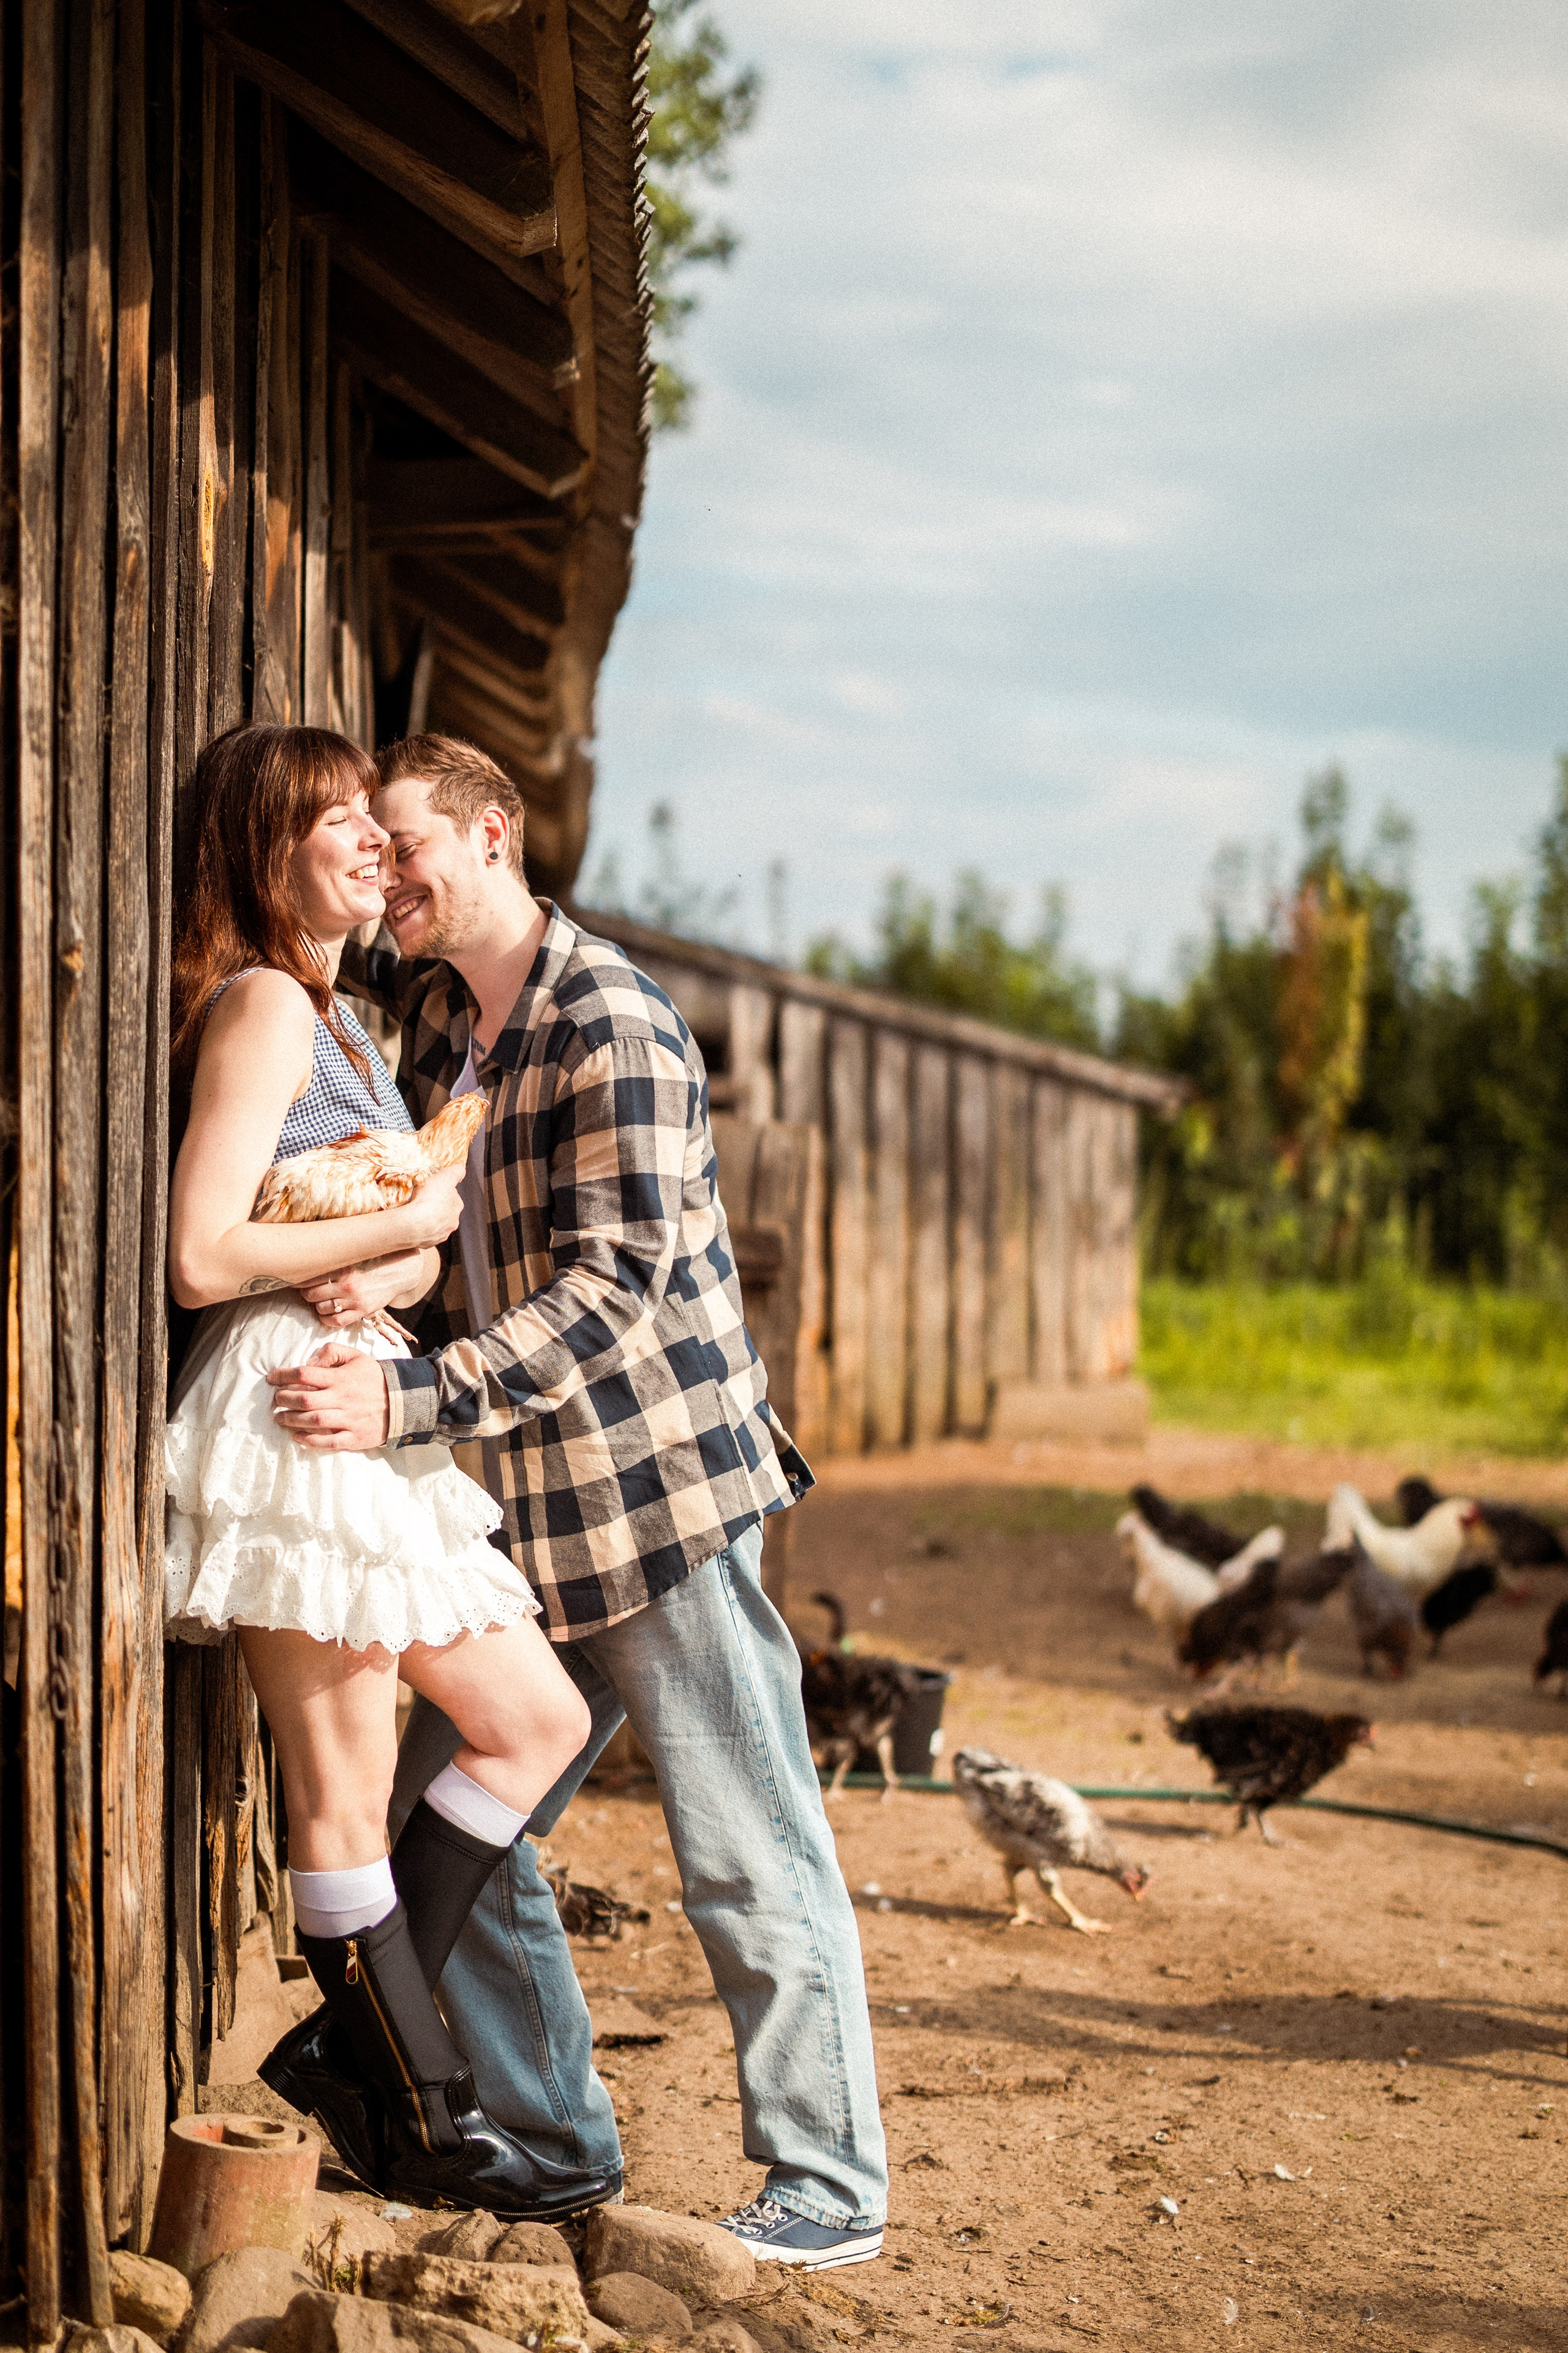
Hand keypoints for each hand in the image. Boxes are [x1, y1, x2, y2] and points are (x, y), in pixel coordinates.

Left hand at [267, 1343, 390, 1450]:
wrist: (403, 1400)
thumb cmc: (374, 1378)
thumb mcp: (357, 1357)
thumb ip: (332, 1352)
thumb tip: (310, 1360)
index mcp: (341, 1378)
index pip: (305, 1374)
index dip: (284, 1376)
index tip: (271, 1378)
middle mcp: (342, 1398)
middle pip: (305, 1400)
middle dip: (284, 1400)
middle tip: (276, 1400)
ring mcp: (348, 1419)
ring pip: (314, 1421)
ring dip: (292, 1420)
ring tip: (279, 1418)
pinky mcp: (353, 1436)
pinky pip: (329, 1441)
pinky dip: (310, 1441)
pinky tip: (297, 1437)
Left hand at [299, 1250, 426, 1328]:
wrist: (399, 1272)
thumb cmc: (373, 1263)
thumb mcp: (354, 1257)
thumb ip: (335, 1261)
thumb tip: (310, 1259)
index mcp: (344, 1269)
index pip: (311, 1277)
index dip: (299, 1281)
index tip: (294, 1279)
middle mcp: (348, 1286)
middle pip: (312, 1295)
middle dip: (307, 1294)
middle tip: (307, 1292)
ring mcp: (355, 1300)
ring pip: (322, 1309)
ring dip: (317, 1306)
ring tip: (319, 1301)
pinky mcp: (362, 1311)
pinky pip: (337, 1321)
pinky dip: (327, 1320)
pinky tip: (327, 1314)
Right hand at [400, 1163, 465, 1249]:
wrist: (412, 1225)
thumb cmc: (429, 1199)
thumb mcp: (445, 1177)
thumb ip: (456, 1172)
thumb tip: (461, 1169)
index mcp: (457, 1206)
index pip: (452, 1196)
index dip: (441, 1191)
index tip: (431, 1189)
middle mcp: (452, 1223)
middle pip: (444, 1211)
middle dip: (435, 1206)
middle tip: (421, 1200)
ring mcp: (440, 1235)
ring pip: (434, 1224)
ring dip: (427, 1218)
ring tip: (414, 1212)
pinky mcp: (428, 1244)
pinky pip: (423, 1234)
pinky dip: (419, 1229)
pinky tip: (411, 1223)